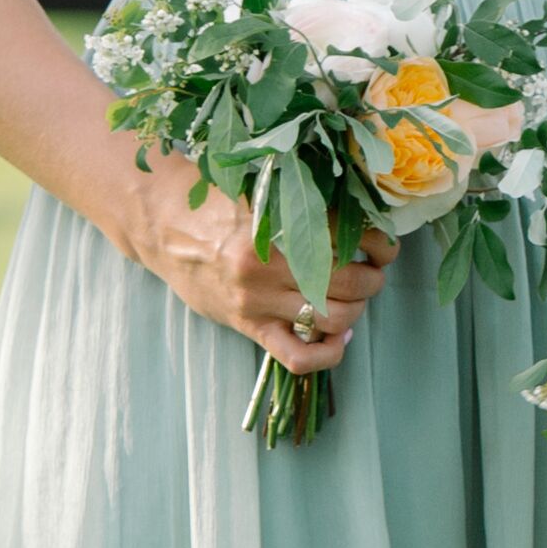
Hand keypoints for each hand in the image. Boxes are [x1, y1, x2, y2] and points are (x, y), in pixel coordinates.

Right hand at [118, 146, 391, 367]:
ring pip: (332, 320)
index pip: (349, 240)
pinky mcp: (249, 327)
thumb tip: (361, 208)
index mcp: (275, 226)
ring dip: (356, 312)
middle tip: (373, 272)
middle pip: (349, 284)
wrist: (162, 225)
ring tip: (355, 298)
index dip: (380, 245)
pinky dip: (328, 355)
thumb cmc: (215, 201)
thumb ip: (303, 198)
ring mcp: (258, 302)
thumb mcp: (260, 190)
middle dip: (373, 280)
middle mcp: (267, 267)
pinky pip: (298, 358)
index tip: (384, 245)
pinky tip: (337, 338)